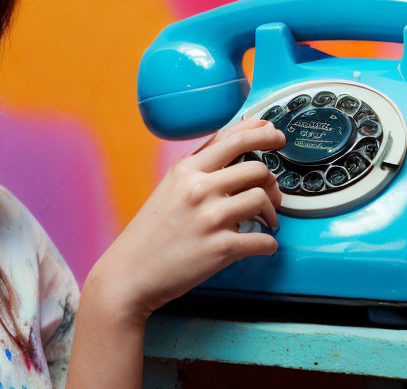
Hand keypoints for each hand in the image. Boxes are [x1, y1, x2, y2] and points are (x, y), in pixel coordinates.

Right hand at [86, 118, 285, 323]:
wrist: (130, 273)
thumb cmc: (150, 233)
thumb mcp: (170, 188)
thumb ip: (200, 168)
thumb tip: (235, 150)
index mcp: (187, 170)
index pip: (233, 139)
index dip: (262, 133)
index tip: (275, 135)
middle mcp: (199, 189)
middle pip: (257, 168)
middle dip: (272, 181)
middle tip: (272, 193)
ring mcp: (210, 218)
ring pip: (263, 200)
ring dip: (272, 213)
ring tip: (265, 222)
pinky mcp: (220, 248)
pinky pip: (263, 240)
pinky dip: (268, 244)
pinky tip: (260, 244)